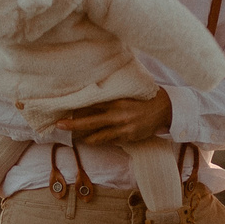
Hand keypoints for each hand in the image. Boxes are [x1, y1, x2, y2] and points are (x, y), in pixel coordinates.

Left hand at [53, 92, 173, 146]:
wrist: (165, 109)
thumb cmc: (144, 96)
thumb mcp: (128, 89)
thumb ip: (113, 88)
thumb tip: (94, 83)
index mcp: (117, 100)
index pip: (92, 103)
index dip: (77, 105)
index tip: (63, 106)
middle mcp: (118, 114)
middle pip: (90, 121)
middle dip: (73, 124)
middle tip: (59, 125)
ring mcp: (122, 128)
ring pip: (98, 135)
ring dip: (84, 136)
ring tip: (71, 136)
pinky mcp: (127, 137)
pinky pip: (109, 140)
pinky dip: (98, 140)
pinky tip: (89, 139)